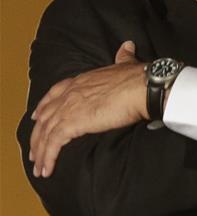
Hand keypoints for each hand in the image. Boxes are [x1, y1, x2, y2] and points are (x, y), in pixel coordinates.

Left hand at [30, 41, 146, 177]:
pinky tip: (47, 169)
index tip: (38, 115)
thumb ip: (123, 57)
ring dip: (40, 151)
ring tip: (40, 167)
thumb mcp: (126, 64)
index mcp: (81, 80)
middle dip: (38, 134)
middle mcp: (70, 93)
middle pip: (45, 115)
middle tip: (35, 149)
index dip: (45, 105)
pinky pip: (53, 143)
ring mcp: (69, 108)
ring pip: (45, 132)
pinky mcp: (72, 123)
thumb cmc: (138, 78)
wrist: (143, 87)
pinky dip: (48, 157)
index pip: (55, 93)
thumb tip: (127, 46)